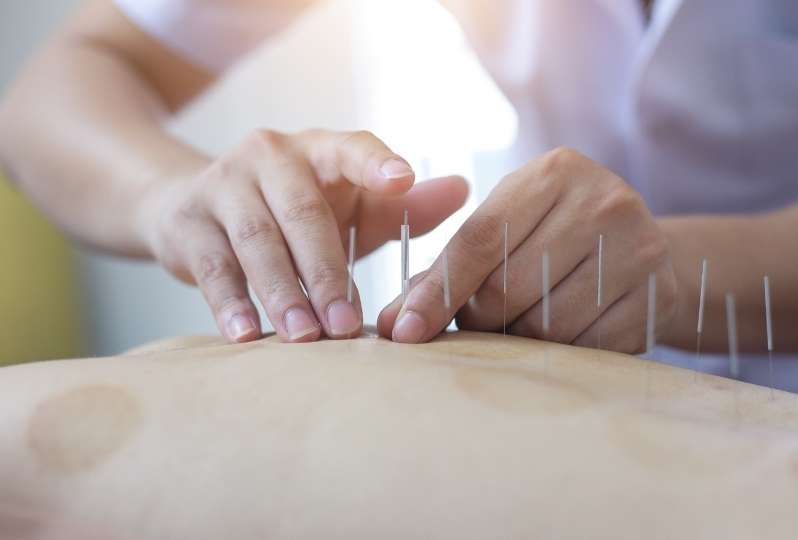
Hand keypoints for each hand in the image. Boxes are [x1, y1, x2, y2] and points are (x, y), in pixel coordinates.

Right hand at [139, 129, 468, 342]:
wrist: (190, 204)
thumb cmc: (294, 211)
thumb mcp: (351, 204)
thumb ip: (403, 205)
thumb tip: (462, 190)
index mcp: (319, 150)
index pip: (351, 147)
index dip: (376, 162)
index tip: (402, 180)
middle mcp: (269, 157)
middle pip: (302, 211)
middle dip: (326, 271)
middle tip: (349, 323)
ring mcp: (223, 185)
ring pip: (257, 240)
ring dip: (283, 292)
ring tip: (305, 337)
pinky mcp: (189, 223)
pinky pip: (213, 266)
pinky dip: (230, 303)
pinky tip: (246, 336)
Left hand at [378, 147, 679, 353]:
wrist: (642, 246)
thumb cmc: (554, 236)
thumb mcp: (507, 228)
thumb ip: (448, 269)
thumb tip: (394, 325)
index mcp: (555, 172)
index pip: (480, 238)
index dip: (438, 290)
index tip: (404, 331)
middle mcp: (603, 200)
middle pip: (508, 288)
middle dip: (481, 318)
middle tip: (481, 321)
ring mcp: (640, 247)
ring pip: (546, 326)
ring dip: (521, 340)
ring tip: (523, 324)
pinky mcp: (659, 295)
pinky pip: (587, 348)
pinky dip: (564, 353)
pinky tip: (565, 335)